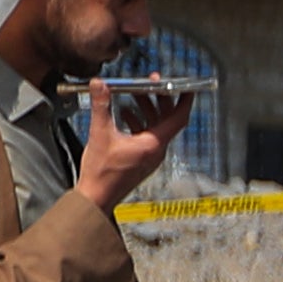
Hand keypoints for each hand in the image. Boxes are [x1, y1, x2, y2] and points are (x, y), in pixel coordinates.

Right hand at [75, 87, 177, 210]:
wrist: (95, 198)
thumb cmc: (101, 173)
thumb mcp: (100, 134)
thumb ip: (101, 106)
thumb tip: (99, 85)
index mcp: (153, 145)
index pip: (178, 118)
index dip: (184, 100)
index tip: (187, 87)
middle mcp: (156, 151)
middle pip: (166, 120)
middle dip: (159, 99)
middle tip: (151, 83)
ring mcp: (149, 156)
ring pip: (155, 127)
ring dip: (147, 110)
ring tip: (134, 95)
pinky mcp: (140, 160)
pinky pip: (145, 136)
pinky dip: (138, 122)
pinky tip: (124, 114)